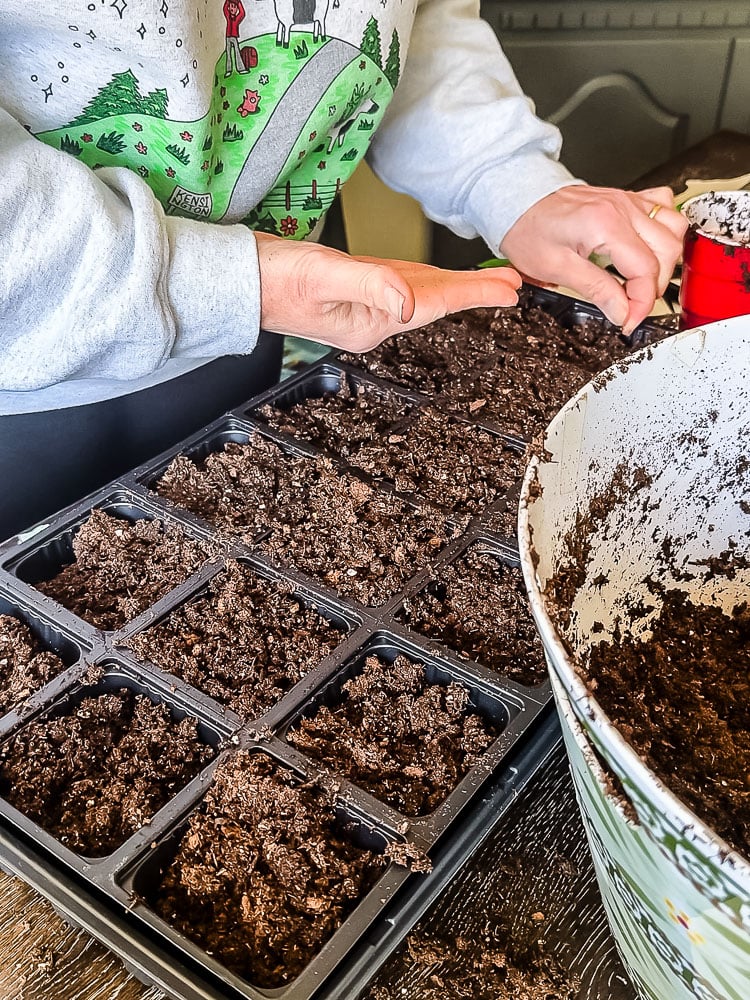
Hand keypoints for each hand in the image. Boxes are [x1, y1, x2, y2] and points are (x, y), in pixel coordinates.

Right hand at [255, 233, 520, 351]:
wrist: (238, 280)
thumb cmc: (273, 278)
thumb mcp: (324, 276)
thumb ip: (370, 286)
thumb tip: (410, 303)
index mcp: (371, 322)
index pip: (435, 305)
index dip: (475, 294)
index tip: (510, 290)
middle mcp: (372, 319)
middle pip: (436, 302)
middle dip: (476, 293)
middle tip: (514, 283)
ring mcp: (364, 308)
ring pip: (423, 295)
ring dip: (457, 288)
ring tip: (490, 282)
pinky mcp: (354, 293)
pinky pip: (403, 287)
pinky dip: (427, 281)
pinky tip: (437, 278)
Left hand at [500, 185, 686, 334]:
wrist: (519, 203)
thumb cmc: (530, 230)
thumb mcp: (556, 269)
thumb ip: (596, 290)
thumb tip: (622, 312)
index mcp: (605, 224)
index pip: (645, 270)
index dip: (641, 303)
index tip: (628, 321)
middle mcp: (622, 207)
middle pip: (666, 252)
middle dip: (653, 286)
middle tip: (630, 305)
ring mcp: (627, 200)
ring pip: (674, 229)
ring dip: (665, 259)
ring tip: (641, 280)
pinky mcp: (627, 199)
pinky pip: (664, 207)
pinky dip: (665, 229)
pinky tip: (648, 246)